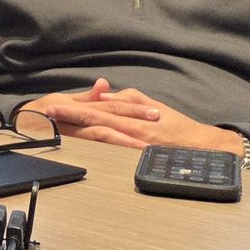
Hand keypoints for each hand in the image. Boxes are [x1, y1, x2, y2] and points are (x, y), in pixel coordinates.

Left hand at [28, 79, 246, 154]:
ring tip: (57, 129)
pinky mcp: (141, 155)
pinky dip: (99, 148)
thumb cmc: (177, 126)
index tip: (52, 105)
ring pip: (101, 134)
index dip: (73, 107)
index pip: (96, 108)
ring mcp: (135, 141)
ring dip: (78, 131)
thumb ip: (127, 99)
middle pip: (94, 120)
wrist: (203, 146)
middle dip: (69, 117)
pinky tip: (83, 148)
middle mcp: (130, 126)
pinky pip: (117, 151)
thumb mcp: (151, 105)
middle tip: (46, 114)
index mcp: (130, 113)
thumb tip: (105, 95)